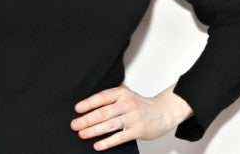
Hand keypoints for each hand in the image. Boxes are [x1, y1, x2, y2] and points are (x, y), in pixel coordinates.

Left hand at [70, 84, 192, 150]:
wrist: (164, 112)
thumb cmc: (141, 105)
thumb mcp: (127, 95)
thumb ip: (111, 97)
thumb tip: (87, 104)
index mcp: (122, 93)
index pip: (103, 97)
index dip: (89, 103)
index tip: (77, 109)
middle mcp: (127, 104)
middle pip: (104, 112)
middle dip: (87, 119)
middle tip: (74, 124)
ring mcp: (133, 117)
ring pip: (111, 125)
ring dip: (94, 130)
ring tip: (82, 134)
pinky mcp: (138, 130)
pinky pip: (120, 137)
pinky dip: (108, 142)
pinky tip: (98, 145)